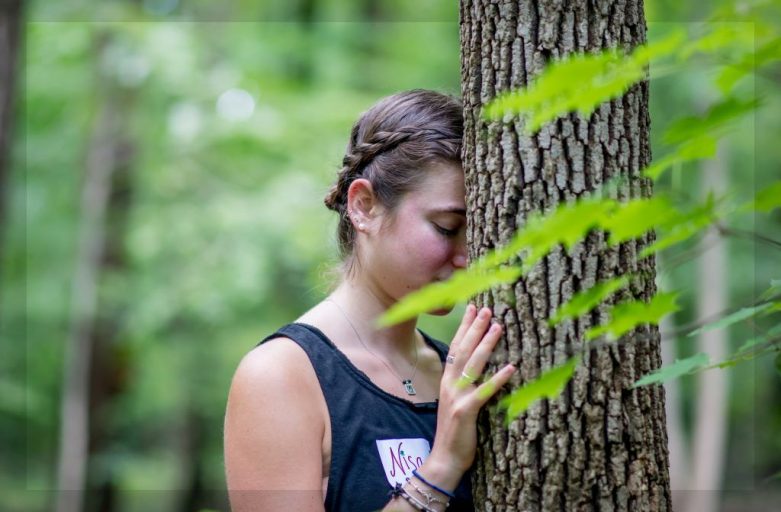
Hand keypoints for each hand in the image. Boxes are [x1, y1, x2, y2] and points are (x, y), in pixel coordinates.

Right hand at [421, 304, 516, 488]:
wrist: (444, 459)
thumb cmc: (455, 432)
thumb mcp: (456, 403)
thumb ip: (464, 385)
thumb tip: (478, 368)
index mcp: (447, 381)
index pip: (456, 347)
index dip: (464, 327)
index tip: (473, 308)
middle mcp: (449, 385)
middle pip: (463, 350)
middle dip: (475, 328)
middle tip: (487, 309)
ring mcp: (456, 397)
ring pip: (473, 365)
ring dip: (486, 344)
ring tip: (499, 327)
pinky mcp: (466, 411)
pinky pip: (484, 391)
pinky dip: (498, 379)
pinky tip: (511, 367)